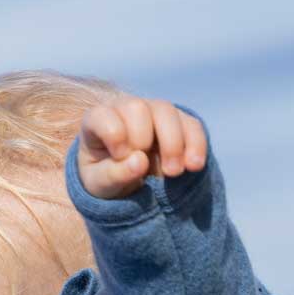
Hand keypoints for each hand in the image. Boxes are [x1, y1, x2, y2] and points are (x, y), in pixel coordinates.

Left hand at [76, 98, 206, 200]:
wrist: (125, 183)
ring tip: (173, 173)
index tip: (120, 157)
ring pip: (168, 112)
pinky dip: (195, 145)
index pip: (104, 116)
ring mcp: (153, 112)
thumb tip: (140, 161)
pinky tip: (194, 166)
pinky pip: (191, 125)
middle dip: (144, 139)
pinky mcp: (177, 123)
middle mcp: (125, 110)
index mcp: (98, 121)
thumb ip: (113, 175)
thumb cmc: (105, 180)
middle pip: (138, 109)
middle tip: (147, 172)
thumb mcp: (100, 185)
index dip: (115, 135)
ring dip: (173, 144)